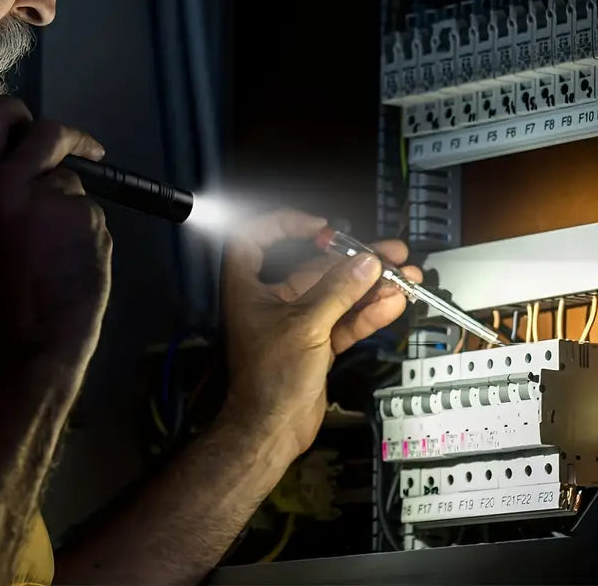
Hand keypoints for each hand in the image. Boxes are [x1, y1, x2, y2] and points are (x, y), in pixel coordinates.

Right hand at [0, 96, 112, 373]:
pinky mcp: (85, 218)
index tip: (29, 120)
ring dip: (74, 205)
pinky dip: (88, 230)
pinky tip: (74, 261)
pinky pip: (92, 211)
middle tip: (85, 149)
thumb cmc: (5, 290)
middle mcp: (5, 186)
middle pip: (46, 131)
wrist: (29, 341)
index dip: (11, 111)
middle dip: (68, 135)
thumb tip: (36, 159)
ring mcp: (49, 200)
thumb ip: (2, 188)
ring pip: (74, 182)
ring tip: (59, 249)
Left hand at [220, 209, 420, 460]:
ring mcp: (298, 322)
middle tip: (390, 254)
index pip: (256, 239)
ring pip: (337, 295)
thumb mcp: (305, 326)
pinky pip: (346, 320)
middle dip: (353, 261)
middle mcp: (273, 300)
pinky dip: (368, 313)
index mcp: (250, 287)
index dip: (284, 225)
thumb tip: (366, 264)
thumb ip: (338, 292)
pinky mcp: (318, 343)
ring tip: (407, 277)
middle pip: (314, 268)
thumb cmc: (270, 377)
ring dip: (370, 286)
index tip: (319, 227)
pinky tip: (395, 303)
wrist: (272, 431)